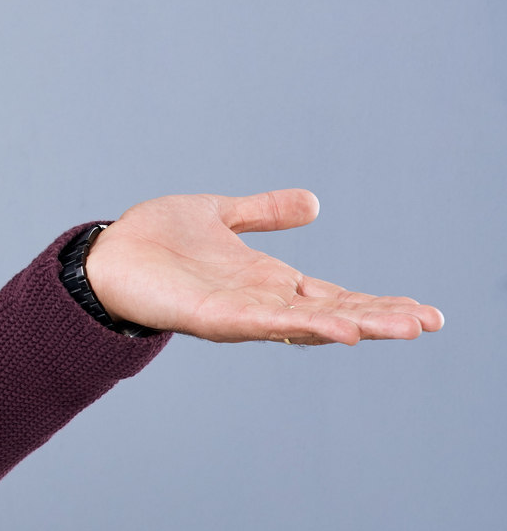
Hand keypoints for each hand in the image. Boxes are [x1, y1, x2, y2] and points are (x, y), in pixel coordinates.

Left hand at [82, 189, 442, 345]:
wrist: (102, 255)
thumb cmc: (154, 239)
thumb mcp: (220, 215)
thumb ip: (263, 213)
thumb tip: (313, 202)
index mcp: (267, 281)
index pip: (334, 295)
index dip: (377, 303)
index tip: (424, 312)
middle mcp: (259, 301)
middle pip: (332, 313)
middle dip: (380, 319)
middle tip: (428, 322)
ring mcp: (237, 312)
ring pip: (306, 322)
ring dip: (353, 325)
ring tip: (399, 328)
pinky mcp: (208, 316)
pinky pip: (260, 323)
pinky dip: (297, 325)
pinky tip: (332, 328)